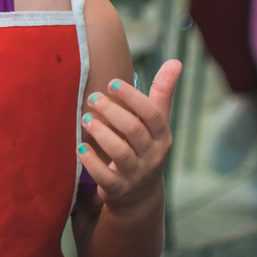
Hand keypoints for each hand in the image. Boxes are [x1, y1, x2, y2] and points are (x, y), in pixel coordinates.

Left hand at [79, 59, 181, 211]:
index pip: (152, 114)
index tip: (112, 83)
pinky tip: (80, 148)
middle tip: (92, 98)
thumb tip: (176, 61)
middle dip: (111, 112)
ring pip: (120, 153)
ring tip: (85, 118)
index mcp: (162, 136)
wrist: (140, 195)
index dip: (133, 97)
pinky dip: (92, 163)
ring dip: (101, 133)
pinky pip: (106, 177)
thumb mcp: (157, 123)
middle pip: (133, 130)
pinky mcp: (119, 189)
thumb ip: (162, 93)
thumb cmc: (146, 146)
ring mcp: (136, 174)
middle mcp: (152, 155)